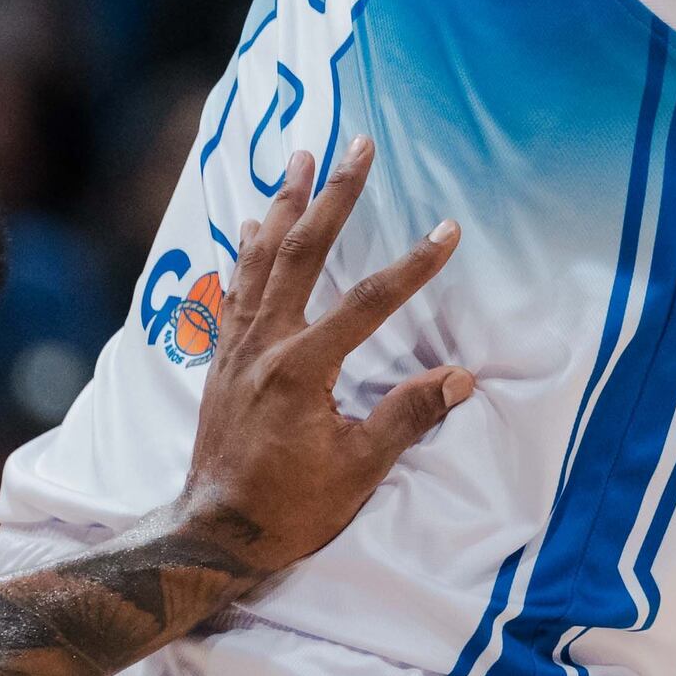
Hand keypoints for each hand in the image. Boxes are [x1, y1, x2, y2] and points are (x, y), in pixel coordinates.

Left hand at [180, 143, 474, 577]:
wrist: (215, 531)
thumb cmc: (290, 507)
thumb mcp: (359, 470)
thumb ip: (407, 418)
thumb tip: (459, 377)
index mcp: (301, 369)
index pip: (368, 303)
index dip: (413, 265)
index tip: (448, 230)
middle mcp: (264, 344)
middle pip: (303, 252)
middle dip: (334, 195)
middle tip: (358, 145)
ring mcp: (238, 347)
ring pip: (261, 257)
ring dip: (284, 204)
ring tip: (298, 157)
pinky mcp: (223, 357)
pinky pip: (235, 286)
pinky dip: (246, 249)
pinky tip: (250, 223)